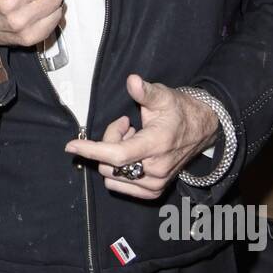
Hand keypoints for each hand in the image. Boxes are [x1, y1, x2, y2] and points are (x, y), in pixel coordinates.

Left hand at [65, 73, 218, 198]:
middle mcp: (156, 169)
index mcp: (156, 145)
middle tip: (125, 125)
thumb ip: (145, 91)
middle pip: (109, 164)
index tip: (71, 146)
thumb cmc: (179, 111)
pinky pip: (119, 185)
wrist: (202, 130)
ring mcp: (155, 183)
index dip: (91, 150)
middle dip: (108, 142)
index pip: (116, 155)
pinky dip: (118, 171)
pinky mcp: (153, 192)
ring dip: (114, 158)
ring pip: (112, 176)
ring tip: (132, 139)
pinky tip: (133, 155)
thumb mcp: (163, 96)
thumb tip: (132, 81)